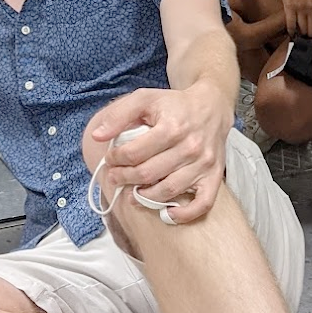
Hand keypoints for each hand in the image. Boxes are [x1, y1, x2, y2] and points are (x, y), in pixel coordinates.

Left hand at [86, 81, 232, 224]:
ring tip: (133, 193)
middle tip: (115, 177)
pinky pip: (203, 203)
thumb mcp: (145, 98)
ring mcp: (203, 163)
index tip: (110, 159)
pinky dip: (184, 214)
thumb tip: (97, 136)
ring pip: (169, 190)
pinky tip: (167, 213)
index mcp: (171, 127)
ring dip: (146, 197)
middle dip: (125, 178)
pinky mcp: (214, 175)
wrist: (211, 106)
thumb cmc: (174, 104)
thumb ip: (119, 115)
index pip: (134, 152)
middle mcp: (190, 146)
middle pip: (149, 173)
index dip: (116, 159)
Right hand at [274, 0, 311, 38]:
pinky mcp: (289, 6)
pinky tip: (291, 33)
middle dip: (310, 35)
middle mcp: (311, 6)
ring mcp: (300, 7)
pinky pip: (290, 23)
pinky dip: (291, 30)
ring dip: (301, 34)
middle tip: (309, 38)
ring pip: (302, 28)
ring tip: (300, 37)